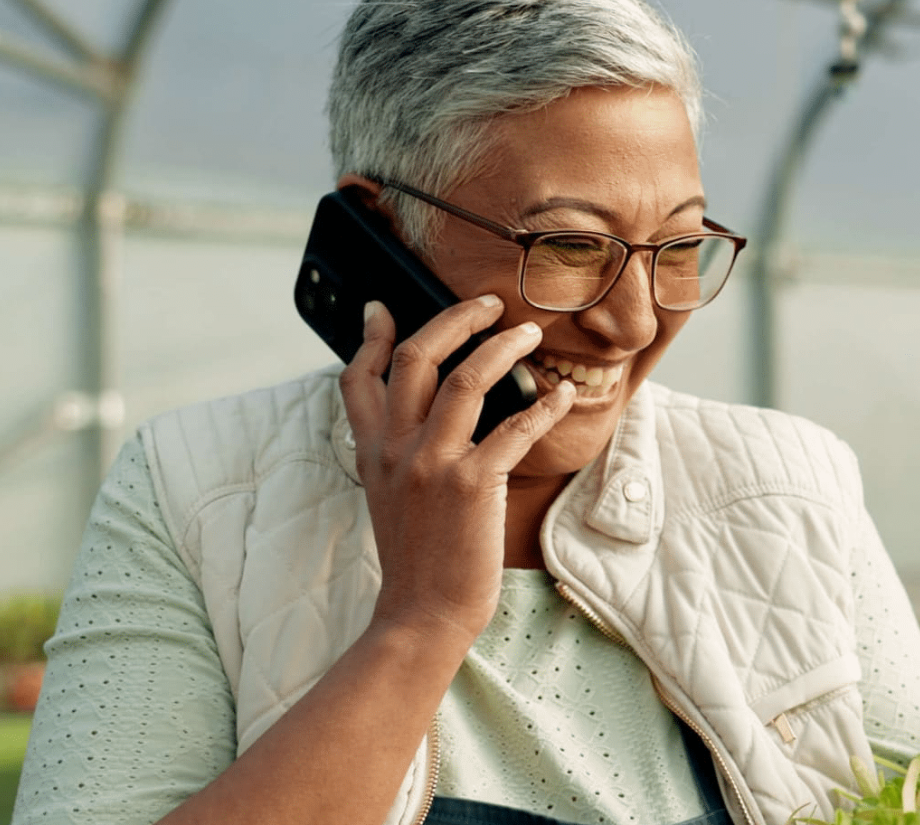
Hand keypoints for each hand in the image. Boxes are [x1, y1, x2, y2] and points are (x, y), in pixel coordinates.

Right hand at [338, 295, 575, 642]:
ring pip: (466, 377)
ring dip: (502, 346)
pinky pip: (515, 427)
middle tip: (488, 303)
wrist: (421, 616)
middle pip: (418, 357)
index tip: (382, 307)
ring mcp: (433, 464)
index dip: (371, 337)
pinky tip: (561, 395)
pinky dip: (544, 405)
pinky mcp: (473, 485)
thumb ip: (396, 455)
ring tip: (529, 332)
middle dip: (455, 318)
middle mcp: (397, 450)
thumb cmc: (417, 561)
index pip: (358, 378)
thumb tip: (419, 419)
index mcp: (373, 452)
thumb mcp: (388, 499)